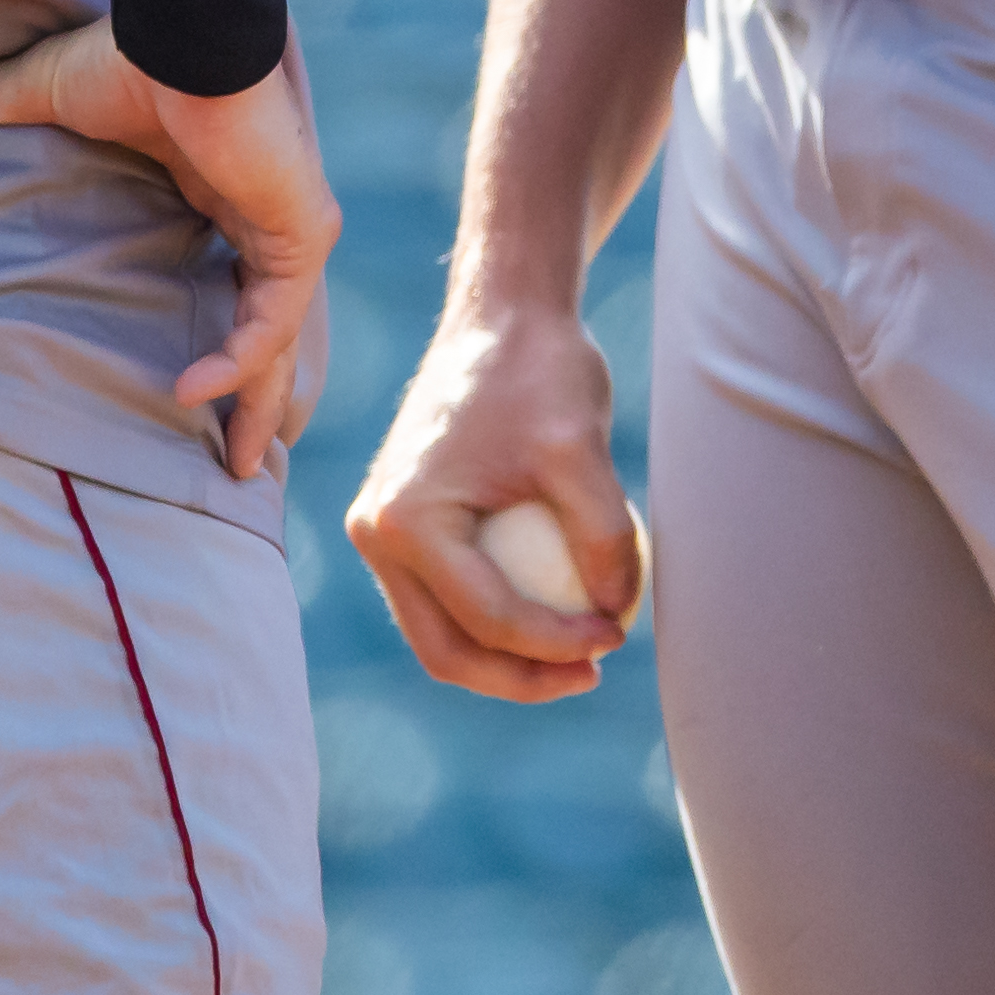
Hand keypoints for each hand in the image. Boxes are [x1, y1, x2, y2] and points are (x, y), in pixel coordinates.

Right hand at [0, 23, 338, 481]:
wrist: (179, 24)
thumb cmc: (123, 53)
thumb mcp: (39, 92)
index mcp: (221, 190)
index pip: (237, 283)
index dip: (226, 339)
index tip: (194, 392)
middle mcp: (263, 214)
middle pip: (269, 327)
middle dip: (256, 396)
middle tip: (236, 462)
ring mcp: (289, 223)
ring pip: (283, 335)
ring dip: (260, 398)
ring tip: (236, 463)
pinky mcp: (300, 227)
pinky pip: (275, 314)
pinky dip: (243, 356)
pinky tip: (194, 389)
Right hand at [345, 301, 637, 702]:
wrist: (502, 316)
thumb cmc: (541, 372)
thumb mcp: (582, 450)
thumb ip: (604, 536)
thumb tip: (616, 617)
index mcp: (403, 520)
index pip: (487, 617)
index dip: (559, 643)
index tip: (619, 634)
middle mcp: (374, 532)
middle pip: (445, 649)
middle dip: (521, 678)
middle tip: (593, 672)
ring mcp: (381, 531)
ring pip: (439, 633)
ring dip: (506, 660)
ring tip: (580, 658)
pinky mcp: (403, 524)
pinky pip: (446, 597)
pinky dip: (495, 621)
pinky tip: (559, 618)